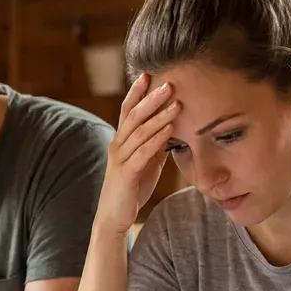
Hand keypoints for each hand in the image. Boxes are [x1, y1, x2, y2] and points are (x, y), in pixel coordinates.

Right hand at [95, 74, 179, 233]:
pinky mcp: (126, 173)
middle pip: (133, 116)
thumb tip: (171, 126)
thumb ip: (155, 144)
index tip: (148, 74)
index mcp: (121, 141)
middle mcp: (117, 145)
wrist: (114, 217)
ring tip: (176, 104)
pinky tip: (170, 130)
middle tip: (169, 83)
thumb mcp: (146, 162)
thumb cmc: (131, 189)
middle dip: (151, 98)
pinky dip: (157, 139)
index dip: (137, 92)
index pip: (127, 110)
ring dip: (159, 116)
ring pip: (139, 132)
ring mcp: (120, 159)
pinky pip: (143, 152)